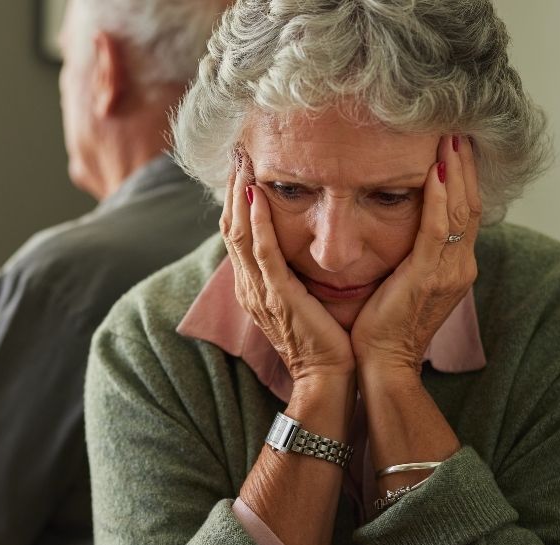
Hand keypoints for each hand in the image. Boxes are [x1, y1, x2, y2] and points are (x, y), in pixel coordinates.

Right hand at [221, 147, 355, 380]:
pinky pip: (261, 253)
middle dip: (231, 187)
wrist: (330, 377)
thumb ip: (296, 272)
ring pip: (239, 234)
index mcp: (255, 286)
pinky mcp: (277, 297)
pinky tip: (256, 196)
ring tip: (241, 161)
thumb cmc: (325, 340)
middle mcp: (250, 286)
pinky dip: (256, 223)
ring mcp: (260, 291)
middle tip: (236, 151)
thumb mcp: (304, 299)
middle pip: (230, 226)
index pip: (237, 232)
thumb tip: (305, 243)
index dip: (236, 197)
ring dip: (238, 195)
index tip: (243, 164)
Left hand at [350, 134, 482, 371]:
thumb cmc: (384, 324)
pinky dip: (439, 198)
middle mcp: (460, 266)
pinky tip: (434, 171)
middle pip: (470, 204)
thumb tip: (403, 222)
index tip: (456, 144)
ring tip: (449, 137)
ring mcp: (449, 272)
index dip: (464, 176)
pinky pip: (439, 229)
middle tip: (458, 128)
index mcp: (455, 266)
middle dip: (464, 164)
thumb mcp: (405, 281)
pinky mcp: (429, 277)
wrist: (383, 363)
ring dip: (455, 171)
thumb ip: (413, 252)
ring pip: (460, 210)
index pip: (466, 211)